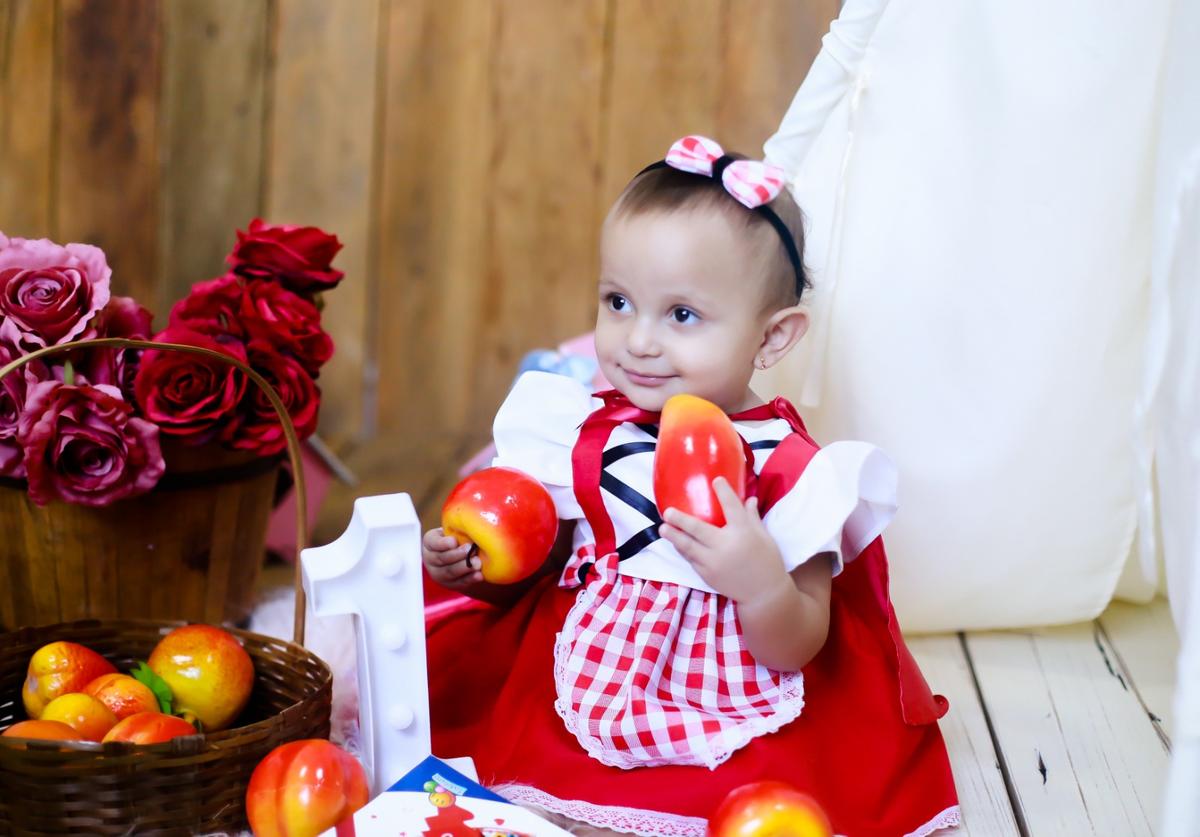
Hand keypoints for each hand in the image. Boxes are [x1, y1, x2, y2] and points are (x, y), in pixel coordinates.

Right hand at [422, 527, 483, 589]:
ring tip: (477, 563)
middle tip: (470, 550)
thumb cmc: (460, 536)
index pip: (432, 543)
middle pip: (440, 559)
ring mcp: (439, 573)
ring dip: (464, 568)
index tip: (454, 541)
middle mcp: (430, 559)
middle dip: (456, 555)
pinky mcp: (450, 584)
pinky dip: (469, 579)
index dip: (442, 543)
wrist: (464, 554)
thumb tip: (471, 520)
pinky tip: (479, 575)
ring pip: (449, 572)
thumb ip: (459, 527)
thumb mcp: (456, 529)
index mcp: (430, 542)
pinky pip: (459, 583)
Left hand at [659, 477, 788, 602]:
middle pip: (698, 529)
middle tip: (668, 512)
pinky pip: (691, 559)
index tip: (716, 480)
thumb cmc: (767, 561)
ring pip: (688, 547)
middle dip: (680, 520)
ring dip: (674, 537)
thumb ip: (752, 517)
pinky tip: (676, 543)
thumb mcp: (764, 537)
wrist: (764, 594)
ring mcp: (714, 562)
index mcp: (743, 533)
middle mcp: (725, 546)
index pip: (732, 507)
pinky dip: (683, 550)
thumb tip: (748, 498)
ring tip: (663, 528)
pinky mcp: (707, 575)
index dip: (723, 492)